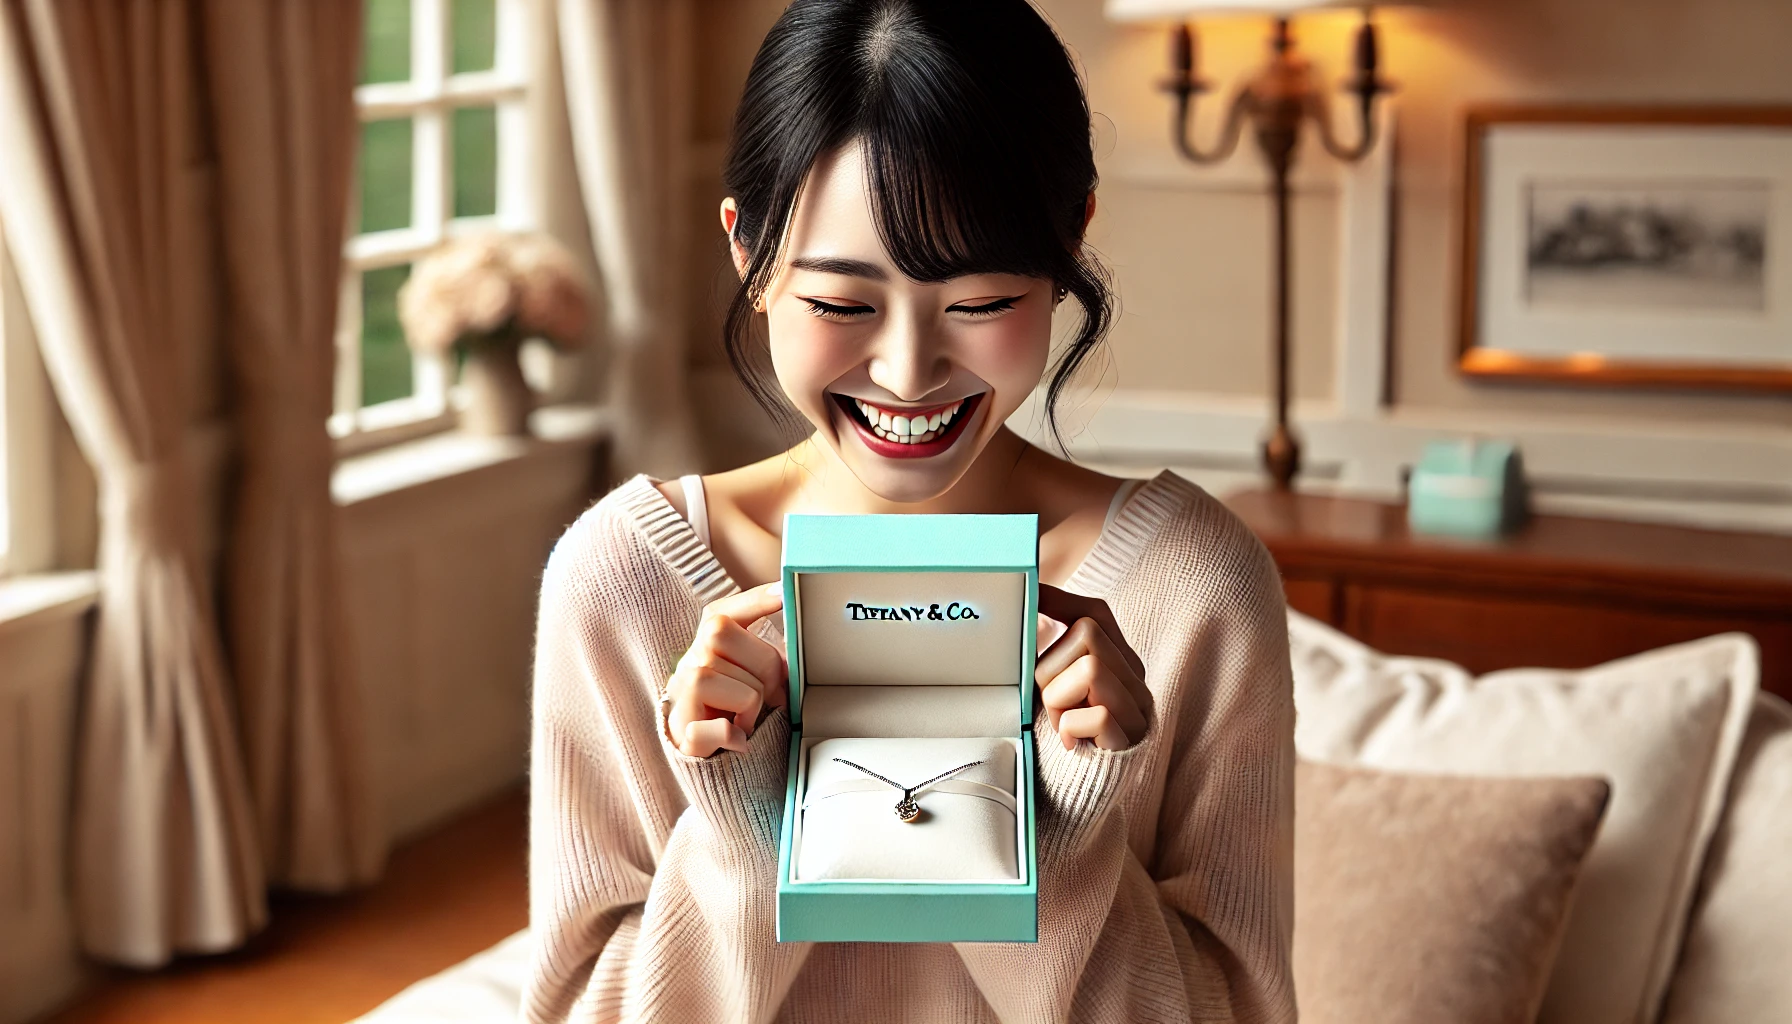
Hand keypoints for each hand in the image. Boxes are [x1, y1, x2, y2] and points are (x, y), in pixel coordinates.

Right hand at [665, 581, 788, 756]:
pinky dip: (733, 737)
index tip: (782, 594)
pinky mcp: (685, 732)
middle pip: (740, 647)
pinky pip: (721, 730)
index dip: (755, 601)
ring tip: (746, 716)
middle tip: (767, 694)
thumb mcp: (744, 668)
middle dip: (766, 672)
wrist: (692, 742)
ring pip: (745, 691)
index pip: (723, 613)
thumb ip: (763, 654)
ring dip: (753, 708)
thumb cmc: (726, 702)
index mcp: (706, 642)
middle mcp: (690, 661)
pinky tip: (737, 738)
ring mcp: (683, 694)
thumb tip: (795, 652)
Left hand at [1036, 584, 1150, 750]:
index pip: (1095, 612)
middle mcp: (1135, 681)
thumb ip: (1048, 655)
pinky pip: (1095, 712)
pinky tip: (1071, 744)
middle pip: (1089, 633)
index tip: (1029, 591)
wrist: (1071, 802)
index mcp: (1117, 663)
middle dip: (1052, 670)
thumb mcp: (1047, 691)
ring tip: (1061, 726)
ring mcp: (1138, 708)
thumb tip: (1026, 599)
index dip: (1059, 599)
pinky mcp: (1131, 738)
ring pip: (1091, 668)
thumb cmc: (1055, 743)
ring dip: (1059, 701)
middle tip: (1051, 708)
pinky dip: (1070, 728)